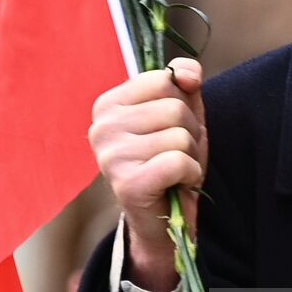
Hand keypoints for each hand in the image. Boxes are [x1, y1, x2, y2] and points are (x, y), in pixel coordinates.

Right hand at [89, 57, 206, 291]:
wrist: (166, 218)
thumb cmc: (171, 159)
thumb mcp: (182, 112)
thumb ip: (184, 81)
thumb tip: (187, 73)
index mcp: (107, 105)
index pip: (162, 79)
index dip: (182, 103)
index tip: (171, 127)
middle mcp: (101, 128)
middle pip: (174, 107)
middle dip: (190, 132)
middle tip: (176, 154)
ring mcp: (110, 157)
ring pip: (179, 135)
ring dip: (191, 156)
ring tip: (175, 170)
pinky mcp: (126, 183)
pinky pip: (178, 161)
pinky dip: (190, 173)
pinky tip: (177, 183)